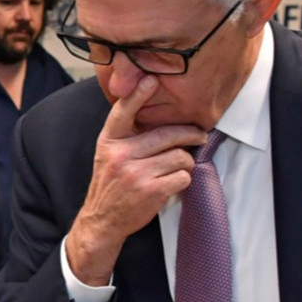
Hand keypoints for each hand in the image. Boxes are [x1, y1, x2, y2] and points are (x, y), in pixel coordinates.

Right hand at [63, 70, 205, 283]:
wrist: (102, 221)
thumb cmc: (111, 185)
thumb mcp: (108, 155)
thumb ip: (127, 135)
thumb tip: (159, 115)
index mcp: (109, 142)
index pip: (122, 113)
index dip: (137, 95)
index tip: (151, 81)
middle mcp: (121, 155)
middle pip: (166, 134)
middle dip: (189, 134)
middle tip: (200, 135)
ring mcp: (136, 174)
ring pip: (179, 156)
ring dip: (185, 162)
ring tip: (178, 167)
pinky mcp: (151, 191)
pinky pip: (182, 176)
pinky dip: (183, 180)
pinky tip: (172, 183)